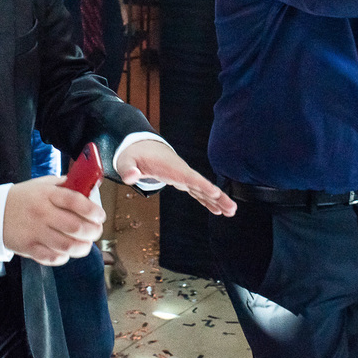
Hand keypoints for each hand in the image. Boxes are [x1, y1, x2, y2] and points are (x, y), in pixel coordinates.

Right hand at [2, 176, 105, 265]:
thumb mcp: (43, 184)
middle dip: (93, 231)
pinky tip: (66, 251)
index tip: (100, 216)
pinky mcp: (29, 248)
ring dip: (82, 247)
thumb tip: (91, 186)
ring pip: (67, 245)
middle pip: (75, 226)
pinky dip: (64, 257)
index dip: (92, 210)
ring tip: (85, 243)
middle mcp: (42, 213)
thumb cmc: (23, 198)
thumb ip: (66, 185)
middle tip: (96, 231)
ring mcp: (35, 232)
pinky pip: (53, 257)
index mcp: (47, 194)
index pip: (75, 201)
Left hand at [116, 140, 236, 215]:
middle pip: (202, 185)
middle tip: (231, 208)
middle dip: (218, 196)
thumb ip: (128, 169)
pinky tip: (217, 210)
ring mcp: (183, 176)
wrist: (141, 145)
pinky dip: (207, 201)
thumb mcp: (126, 161)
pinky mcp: (181, 181)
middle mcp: (181, 172)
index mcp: (170, 167)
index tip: (215, 192)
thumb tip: (130, 177)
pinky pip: (197, 192)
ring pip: (203, 190)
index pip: (188, 177)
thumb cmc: (133, 154)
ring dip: (217, 200)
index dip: (201, 184)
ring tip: (231, 212)